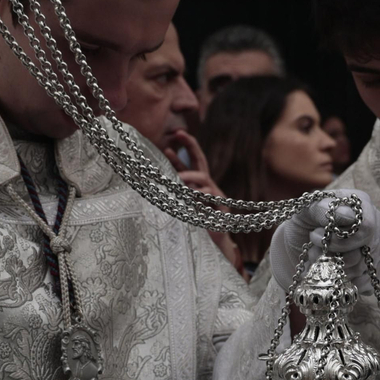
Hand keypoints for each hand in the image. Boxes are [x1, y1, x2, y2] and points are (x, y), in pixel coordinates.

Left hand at [162, 131, 246, 272]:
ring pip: (204, 180)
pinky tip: (193, 196)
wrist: (214, 245)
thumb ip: (175, 193)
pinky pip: (212, 199)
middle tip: (179, 134)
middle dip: (191, 147)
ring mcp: (217, 197)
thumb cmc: (196, 226)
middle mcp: (209, 188)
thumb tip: (157, 182)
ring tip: (179, 179)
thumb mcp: (183, 207)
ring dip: (191, 178)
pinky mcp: (222, 210)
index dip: (184, 149)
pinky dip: (202, 197)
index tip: (175, 135)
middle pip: (201, 163)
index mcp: (199, 186)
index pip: (192, 163)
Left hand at [270, 190, 379, 295]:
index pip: (367, 227)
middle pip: (366, 252)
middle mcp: (376, 224)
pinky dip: (344, 283)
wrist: (300, 243)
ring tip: (318, 260)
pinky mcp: (376, 268)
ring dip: (334, 270)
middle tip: (314, 250)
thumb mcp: (304, 211)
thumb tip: (348, 216)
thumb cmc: (303, 223)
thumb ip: (322, 209)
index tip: (316, 237)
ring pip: (363, 269)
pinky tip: (332, 274)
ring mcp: (378, 247)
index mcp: (362, 204)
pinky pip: (366, 283)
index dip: (342, 240)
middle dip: (335, 257)